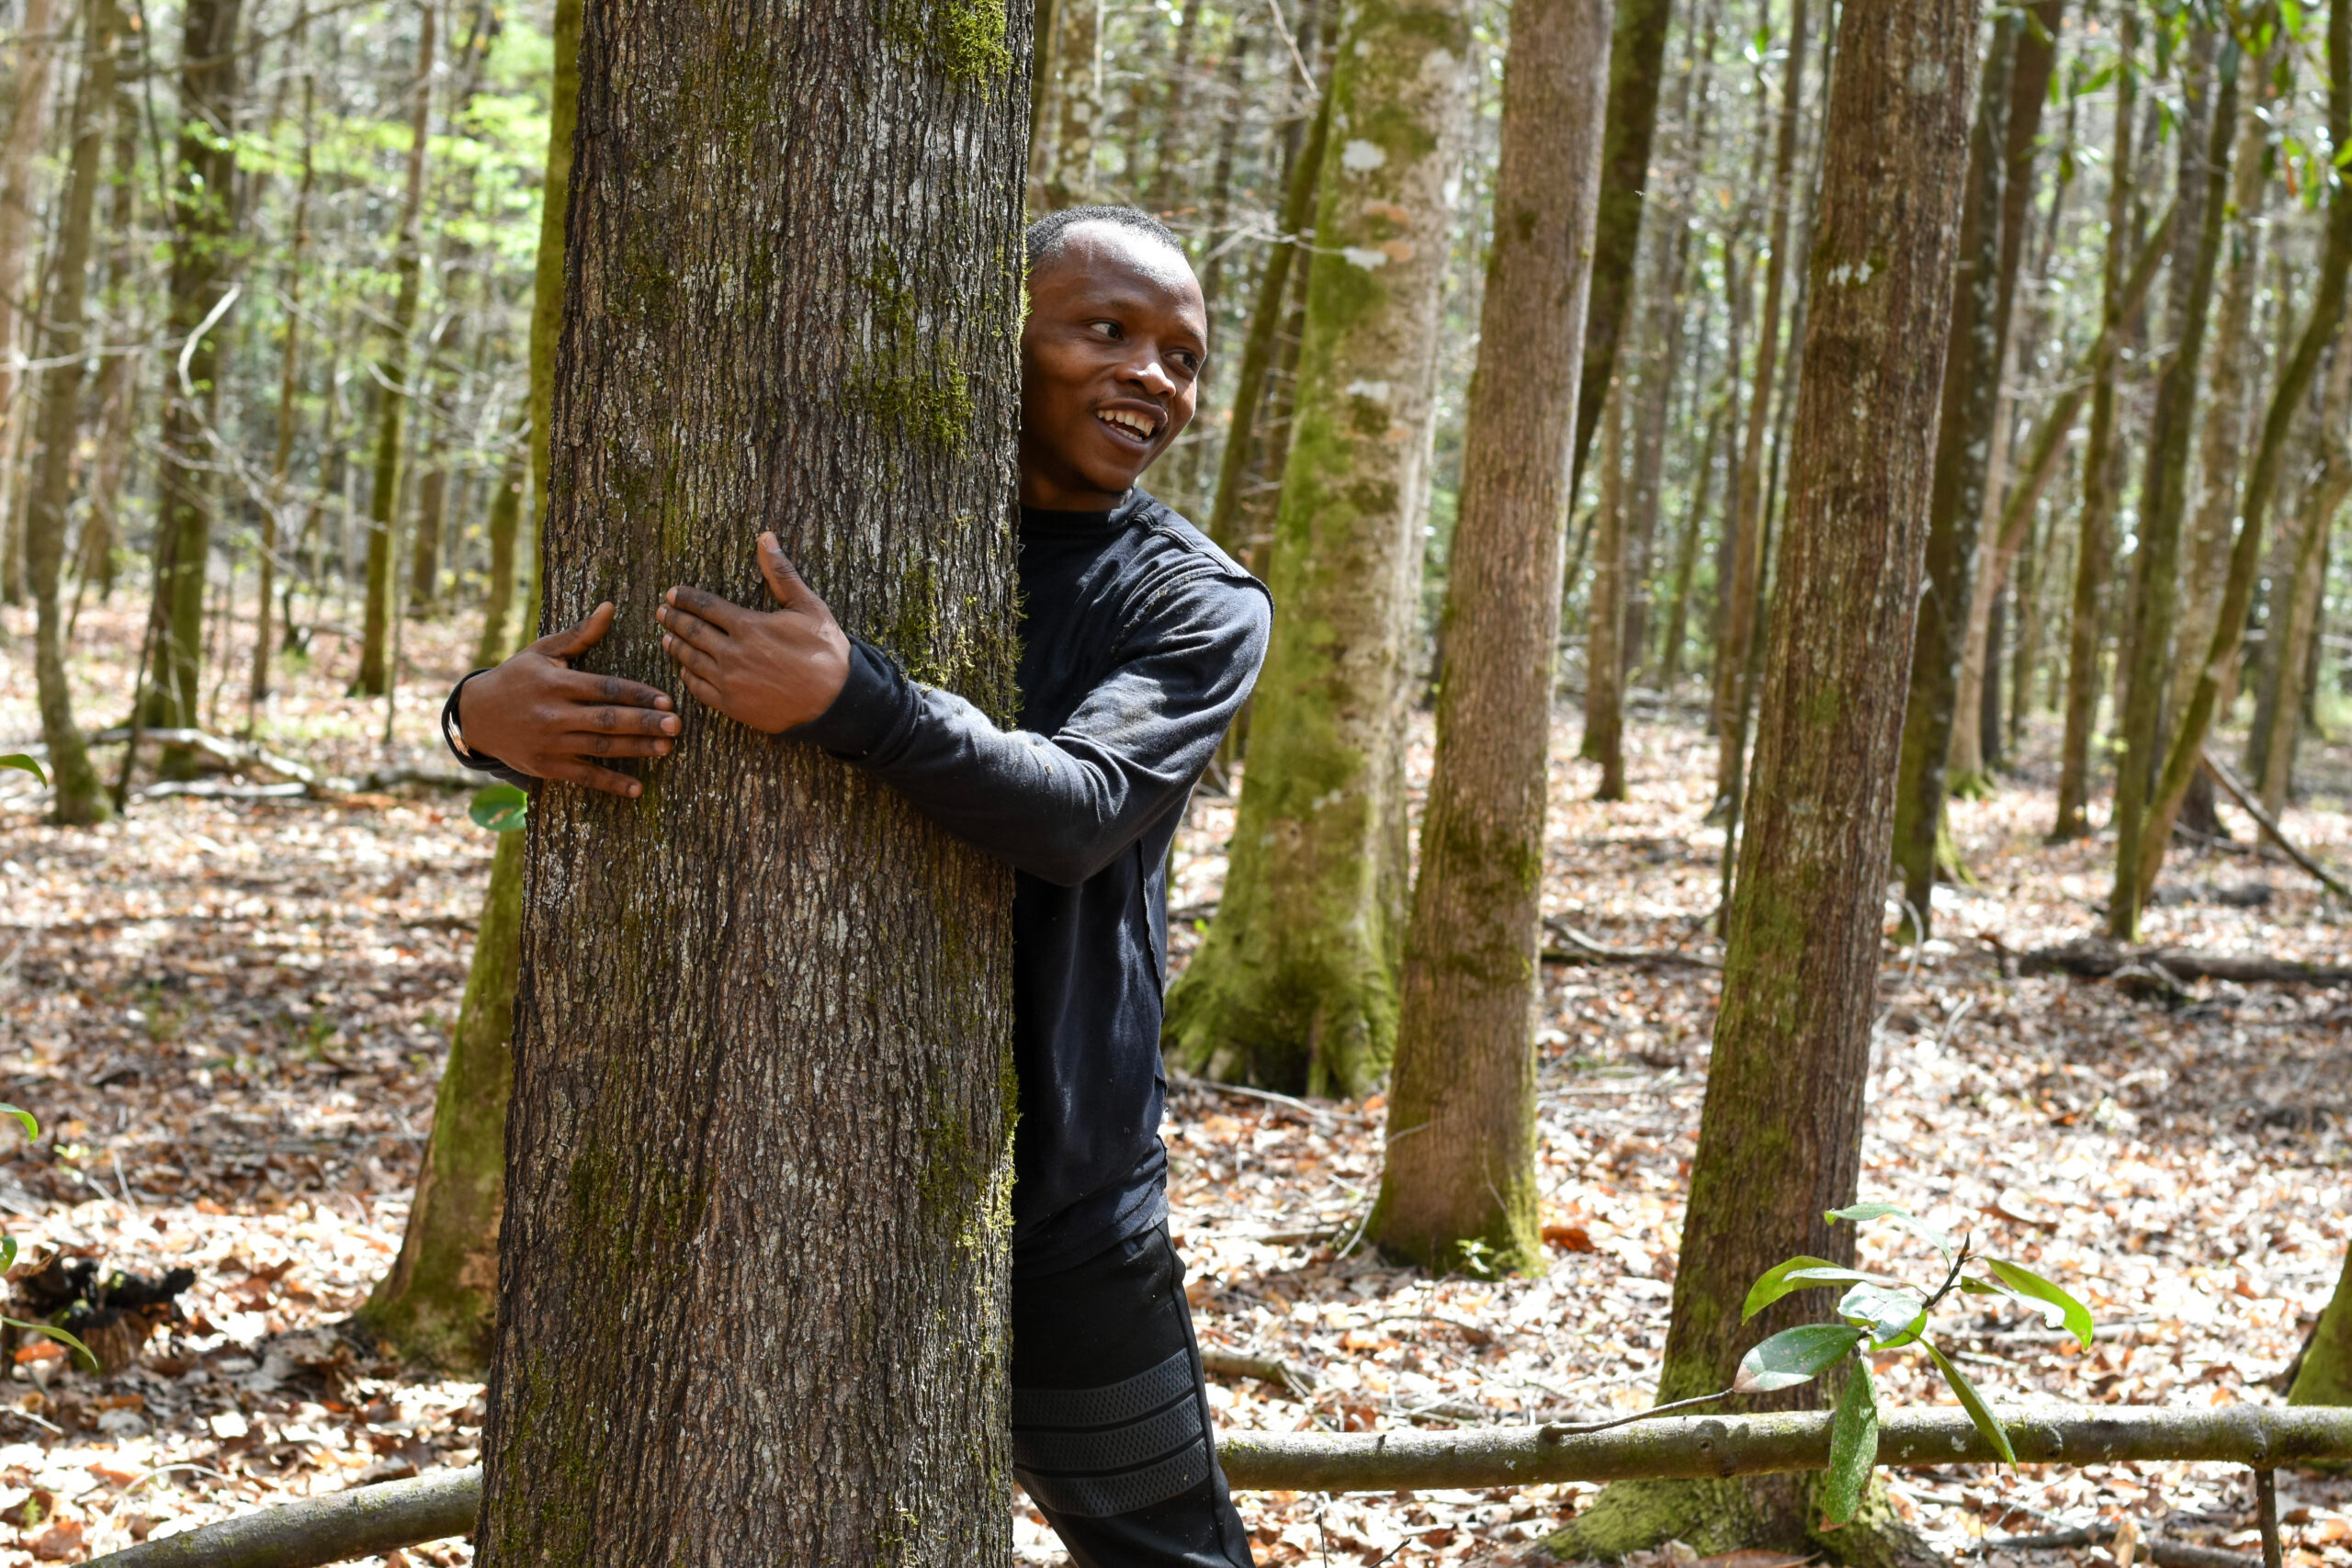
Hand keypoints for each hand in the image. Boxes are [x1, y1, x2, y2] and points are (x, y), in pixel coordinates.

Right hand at [455, 602, 679, 797]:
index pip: (605, 688)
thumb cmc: (516, 678)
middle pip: (607, 719)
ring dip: (636, 750)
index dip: (638, 694)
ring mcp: (550, 743)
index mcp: (557, 683)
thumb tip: (610, 608)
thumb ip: (580, 635)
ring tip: (667, 748)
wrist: (476, 716)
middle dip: (644, 723)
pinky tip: (637, 789)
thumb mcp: (543, 652)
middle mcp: (554, 714)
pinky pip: (584, 776)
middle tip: (677, 724)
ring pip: (600, 748)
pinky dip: (611, 784)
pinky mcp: (547, 767)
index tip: (667, 698)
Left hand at [656, 533, 850, 733]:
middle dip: (673, 619)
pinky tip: (684, 670)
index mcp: (748, 626)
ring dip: (675, 646)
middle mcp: (732, 653)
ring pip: (691, 660)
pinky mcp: (733, 705)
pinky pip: (699, 689)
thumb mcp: (808, 606)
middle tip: (661, 611)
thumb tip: (766, 536)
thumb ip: (781, 573)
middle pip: (692, 632)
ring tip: (666, 637)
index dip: (686, 598)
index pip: (705, 606)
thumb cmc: (825, 651)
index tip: (672, 593)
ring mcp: (730, 681)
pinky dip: (687, 677)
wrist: (836, 701)